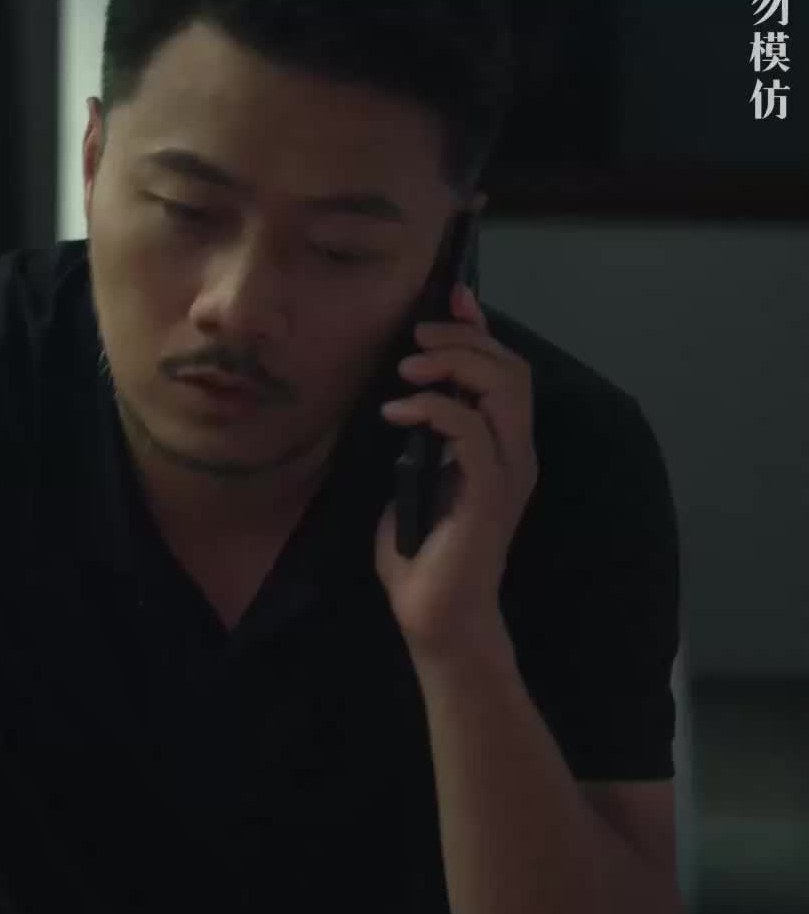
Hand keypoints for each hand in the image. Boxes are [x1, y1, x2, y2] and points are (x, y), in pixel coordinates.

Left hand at [374, 282, 537, 656]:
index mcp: (504, 447)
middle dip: (462, 340)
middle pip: (511, 369)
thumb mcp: (415, 479)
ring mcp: (508, 473)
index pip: (507, 371)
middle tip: (414, 338)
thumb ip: (421, 442)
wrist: (437, 617)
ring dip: (451, 366)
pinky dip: (433, 410)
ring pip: (502, 389)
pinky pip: (471, 430)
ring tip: (406, 370)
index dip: (481, 328)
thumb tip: (404, 404)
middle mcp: (517, 454)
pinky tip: (396, 413)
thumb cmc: (423, 556)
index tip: (452, 295)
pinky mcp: (489, 493)